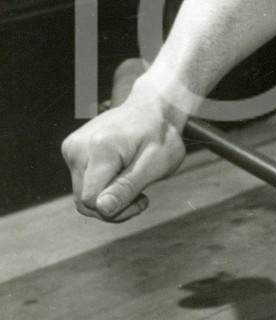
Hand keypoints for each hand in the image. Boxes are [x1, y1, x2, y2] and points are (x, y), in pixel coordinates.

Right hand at [61, 83, 185, 221]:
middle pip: (84, 202)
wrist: (150, 109)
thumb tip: (102, 208)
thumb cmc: (159, 136)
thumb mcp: (156, 164)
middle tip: (140, 197)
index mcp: (99, 148)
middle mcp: (77, 147)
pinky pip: (82, 184)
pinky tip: (121, 175)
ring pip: (81, 196)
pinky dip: (101, 187)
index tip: (142, 200)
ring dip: (108, 199)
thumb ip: (127, 187)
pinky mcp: (71, 151)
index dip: (117, 210)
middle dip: (113, 208)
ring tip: (132, 184)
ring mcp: (71, 148)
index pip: (92, 200)